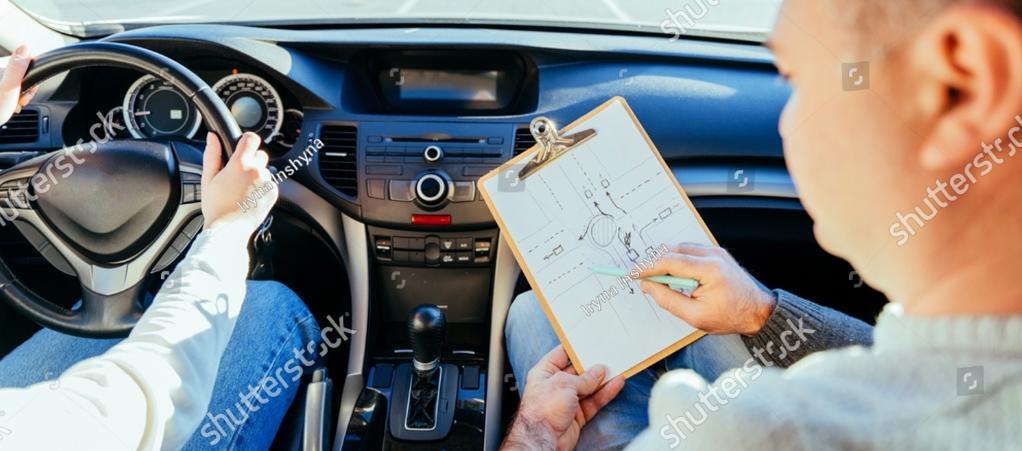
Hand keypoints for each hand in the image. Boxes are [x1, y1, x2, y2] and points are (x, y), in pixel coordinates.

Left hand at [0, 45, 37, 124]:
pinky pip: (7, 86)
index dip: (31, 75)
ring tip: (14, 105)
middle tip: (21, 99)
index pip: (23, 61)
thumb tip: (25, 47)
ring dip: (19, 94)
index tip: (28, 89)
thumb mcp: (8, 88)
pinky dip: (11, 96)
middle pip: (19, 72)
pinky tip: (9, 104)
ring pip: (14, 80)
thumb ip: (17, 68)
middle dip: (25, 87)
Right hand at [200, 132, 275, 238]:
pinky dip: (262, 187)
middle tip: (238, 175)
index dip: (246, 140)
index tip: (242, 146)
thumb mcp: (208, 178)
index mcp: (239, 164)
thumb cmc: (216, 206)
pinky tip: (249, 197)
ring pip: (264, 170)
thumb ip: (212, 154)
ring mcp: (267, 183)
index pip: (251, 139)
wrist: (228, 230)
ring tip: (242, 189)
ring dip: (256, 175)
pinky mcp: (273, 193)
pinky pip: (269, 184)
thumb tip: (213, 137)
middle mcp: (256, 171)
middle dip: (250, 160)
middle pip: (259, 154)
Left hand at [501, 346, 623, 450]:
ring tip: (617, 370)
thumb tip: (598, 372)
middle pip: (577, 371)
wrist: (541, 439)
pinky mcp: (577, 415)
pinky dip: (605, 394)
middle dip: (593, 366)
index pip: (561, 355)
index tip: (589, 342)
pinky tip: (616, 385)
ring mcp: (566, 401)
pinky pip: (594, 401)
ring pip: (588, 387)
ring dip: (602, 380)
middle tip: (608, 357)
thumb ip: (583, 378)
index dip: (575, 348)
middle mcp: (555, 386)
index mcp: (544, 372)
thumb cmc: (541, 411)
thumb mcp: (564, 384)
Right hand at [640, 243, 776, 335]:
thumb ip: (667, 300)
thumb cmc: (731, 316)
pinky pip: (690, 251)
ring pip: (680, 248)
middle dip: (653, 263)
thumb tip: (648, 286)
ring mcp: (715, 251)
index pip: (669, 262)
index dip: (647, 267)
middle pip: (672, 251)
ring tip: (657, 280)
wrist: (758, 311)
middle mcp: (712, 254)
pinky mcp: (716, 253)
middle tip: (641, 277)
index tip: (632, 273)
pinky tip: (673, 274)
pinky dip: (677, 260)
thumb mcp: (694, 316)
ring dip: (665, 261)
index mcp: (709, 269)